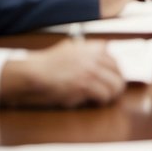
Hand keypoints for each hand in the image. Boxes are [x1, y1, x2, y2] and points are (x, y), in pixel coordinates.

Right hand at [0, 40, 124, 107]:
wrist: (33, 72)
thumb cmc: (48, 63)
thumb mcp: (70, 48)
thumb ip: (87, 49)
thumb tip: (105, 50)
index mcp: (92, 48)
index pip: (114, 61)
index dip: (115, 72)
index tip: (112, 79)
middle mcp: (94, 57)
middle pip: (118, 73)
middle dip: (115, 84)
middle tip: (111, 92)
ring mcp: (90, 71)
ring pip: (115, 85)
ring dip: (111, 94)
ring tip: (104, 99)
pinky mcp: (85, 85)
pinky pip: (104, 95)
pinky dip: (101, 101)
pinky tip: (96, 102)